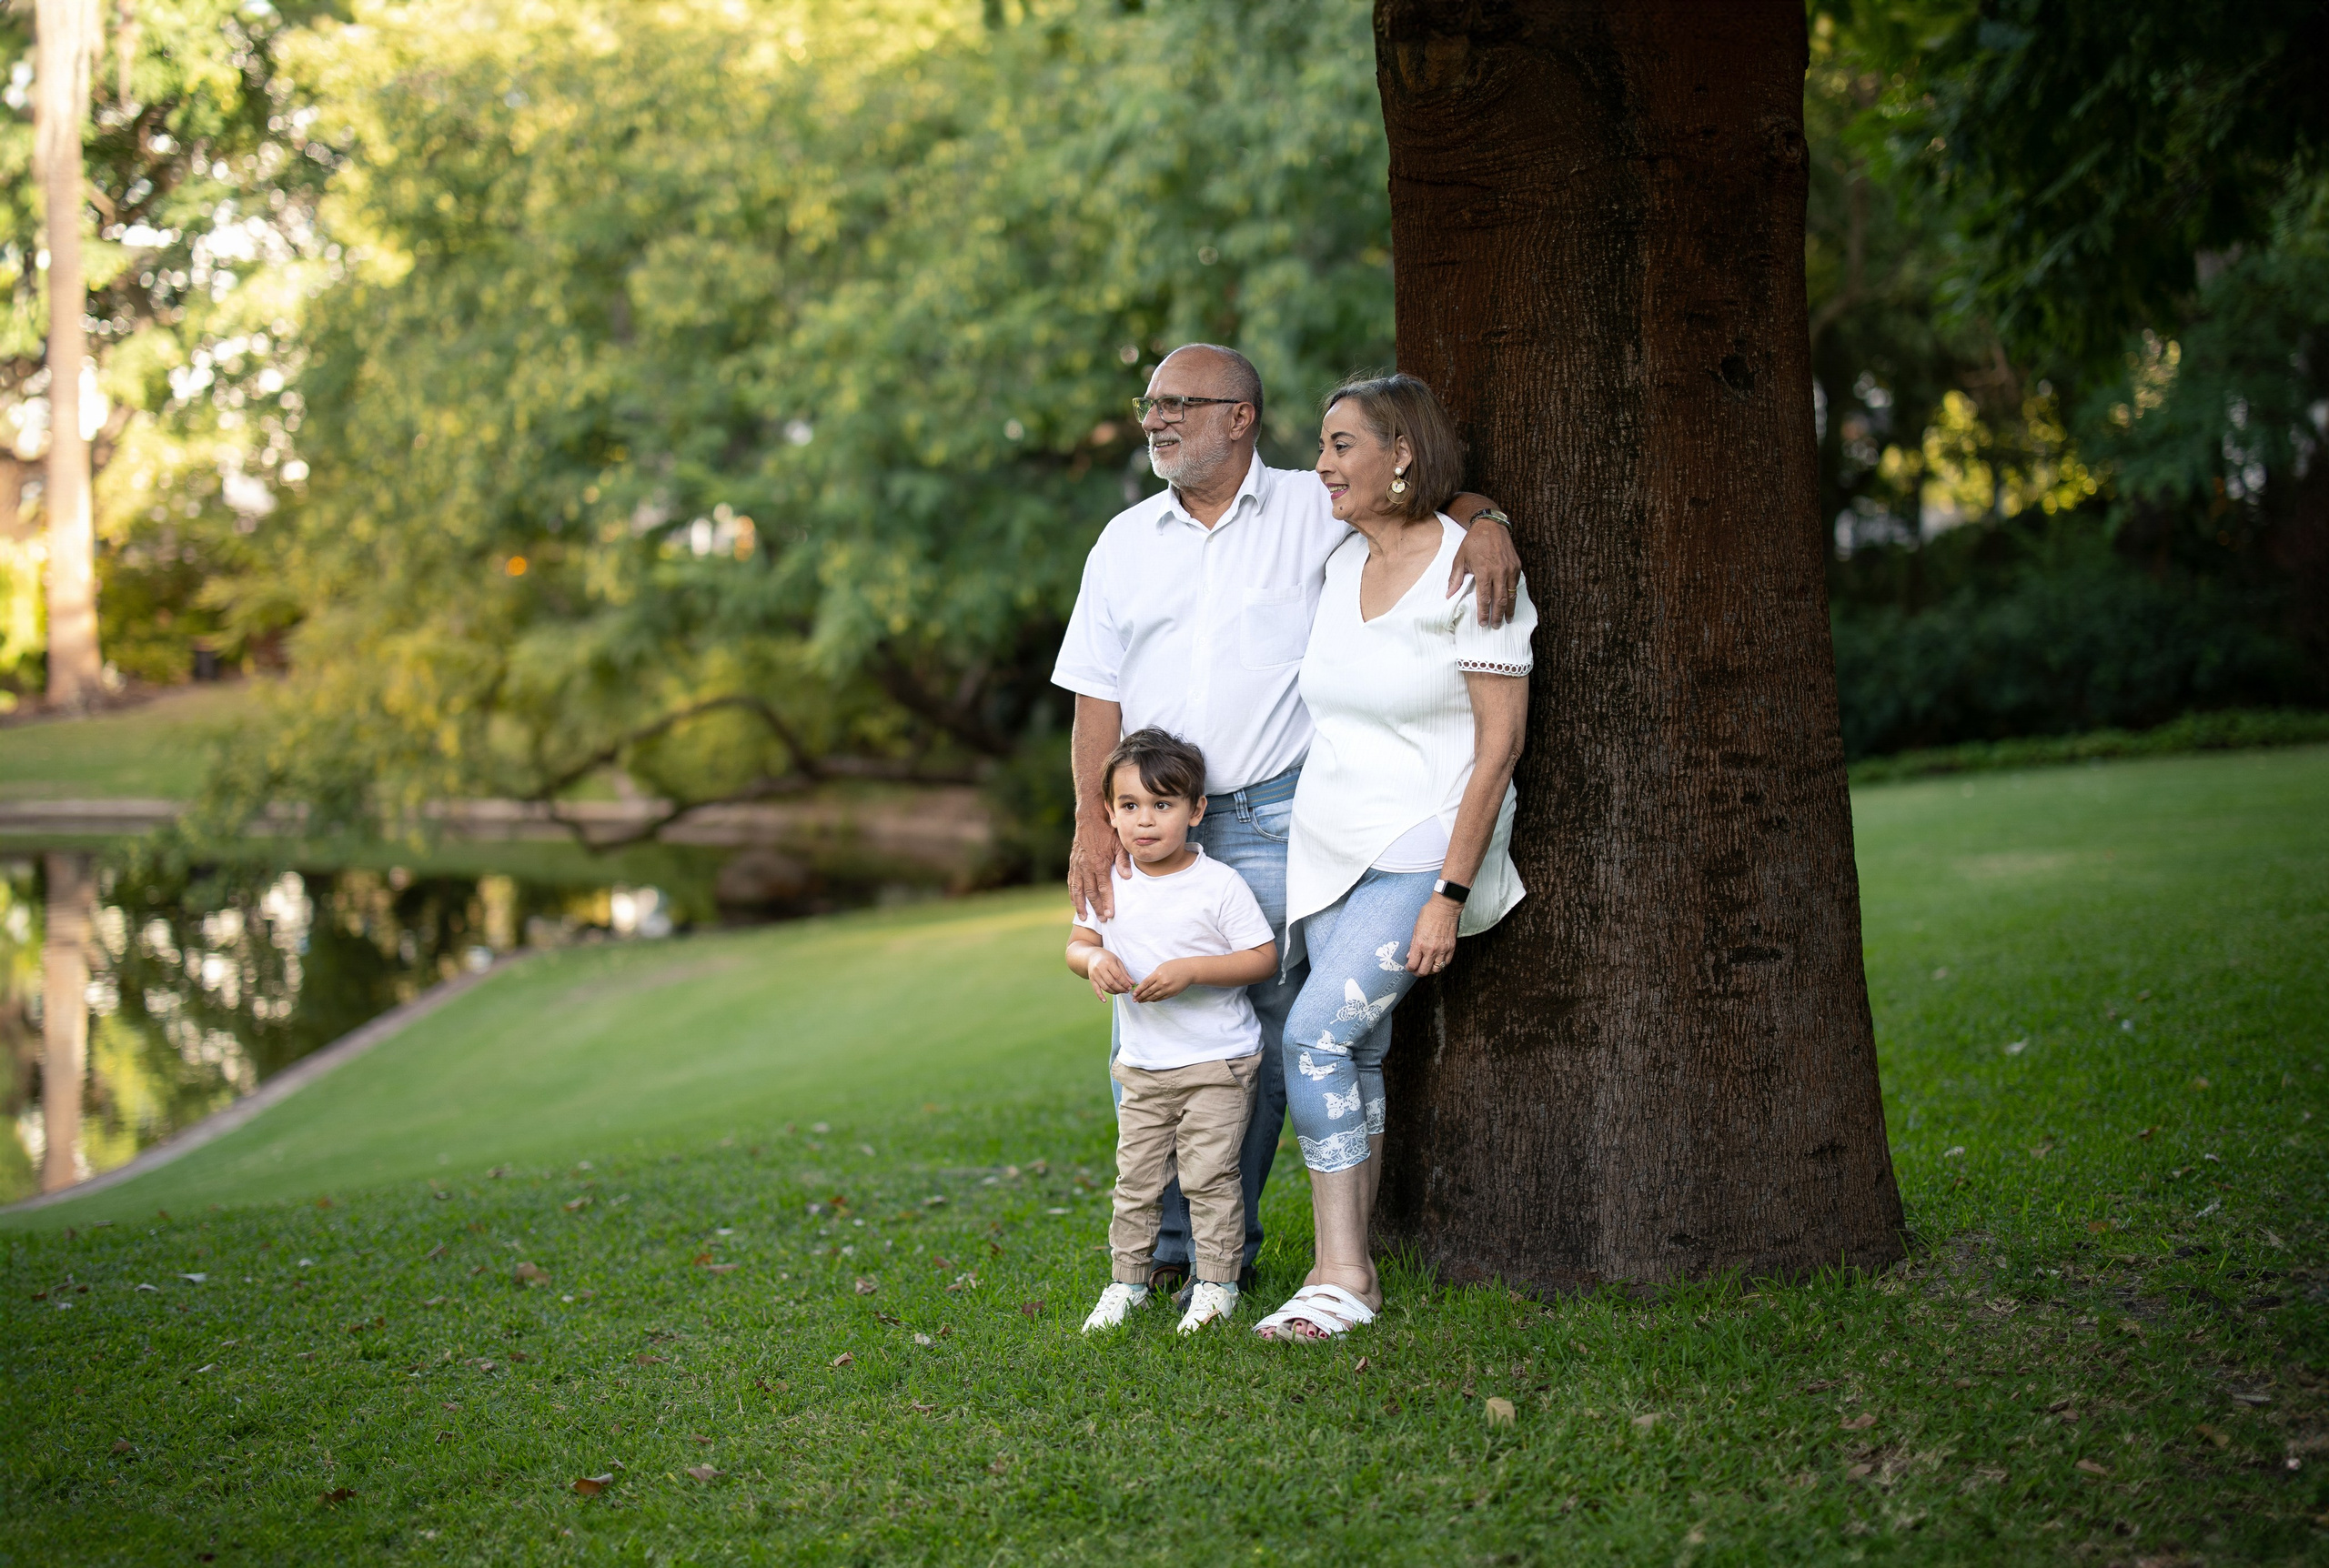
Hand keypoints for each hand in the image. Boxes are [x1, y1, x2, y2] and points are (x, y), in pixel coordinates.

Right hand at [1067, 815, 1129, 920]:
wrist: (1088, 819)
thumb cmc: (1107, 831)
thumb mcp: (1119, 843)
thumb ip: (1123, 861)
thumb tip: (1127, 877)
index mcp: (1099, 863)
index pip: (1104, 888)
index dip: (1107, 902)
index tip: (1110, 914)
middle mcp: (1086, 867)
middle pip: (1090, 892)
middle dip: (1096, 908)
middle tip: (1102, 920)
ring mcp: (1077, 866)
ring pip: (1078, 890)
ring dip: (1081, 905)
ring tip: (1084, 917)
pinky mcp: (1073, 863)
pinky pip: (1071, 882)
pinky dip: (1072, 894)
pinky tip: (1074, 902)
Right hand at [1086, 951, 1135, 998]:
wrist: (1092, 956)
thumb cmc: (1107, 958)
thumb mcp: (1117, 961)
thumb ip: (1124, 972)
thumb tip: (1132, 983)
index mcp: (1108, 963)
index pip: (1118, 976)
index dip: (1125, 983)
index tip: (1130, 987)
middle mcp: (1100, 969)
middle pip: (1111, 983)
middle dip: (1120, 989)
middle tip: (1126, 991)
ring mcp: (1095, 975)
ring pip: (1105, 987)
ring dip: (1114, 992)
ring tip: (1120, 992)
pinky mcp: (1091, 979)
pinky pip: (1096, 989)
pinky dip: (1100, 996)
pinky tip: (1105, 1001)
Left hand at [1132, 958, 1199, 1002]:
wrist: (1189, 971)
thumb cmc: (1176, 966)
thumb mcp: (1162, 967)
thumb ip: (1154, 975)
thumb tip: (1146, 984)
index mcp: (1158, 975)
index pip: (1145, 984)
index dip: (1138, 990)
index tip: (1134, 993)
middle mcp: (1162, 983)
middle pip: (1148, 992)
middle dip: (1140, 996)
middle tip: (1134, 1000)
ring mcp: (1167, 989)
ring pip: (1154, 996)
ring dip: (1146, 999)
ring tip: (1140, 1001)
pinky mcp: (1172, 994)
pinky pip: (1161, 998)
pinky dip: (1154, 1000)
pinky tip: (1150, 1000)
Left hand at [1405, 897, 1459, 976]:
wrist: (1444, 908)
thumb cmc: (1429, 915)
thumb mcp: (1415, 929)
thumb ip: (1413, 945)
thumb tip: (1410, 956)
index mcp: (1420, 944)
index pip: (1413, 964)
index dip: (1409, 968)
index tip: (1408, 967)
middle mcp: (1431, 949)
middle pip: (1424, 971)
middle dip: (1418, 973)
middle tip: (1416, 970)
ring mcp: (1443, 950)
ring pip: (1436, 969)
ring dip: (1430, 970)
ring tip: (1427, 966)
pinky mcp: (1451, 948)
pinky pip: (1446, 963)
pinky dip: (1441, 964)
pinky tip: (1436, 961)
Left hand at [1448, 513, 1519, 628]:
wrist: (1490, 525)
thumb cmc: (1473, 542)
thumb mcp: (1460, 558)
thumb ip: (1455, 578)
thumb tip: (1449, 595)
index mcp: (1484, 571)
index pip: (1485, 598)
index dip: (1484, 612)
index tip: (1483, 623)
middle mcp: (1499, 572)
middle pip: (1500, 600)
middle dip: (1497, 615)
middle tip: (1495, 626)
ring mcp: (1510, 569)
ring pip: (1511, 594)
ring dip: (1509, 609)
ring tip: (1507, 619)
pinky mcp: (1517, 565)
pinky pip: (1516, 585)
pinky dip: (1514, 596)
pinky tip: (1511, 603)